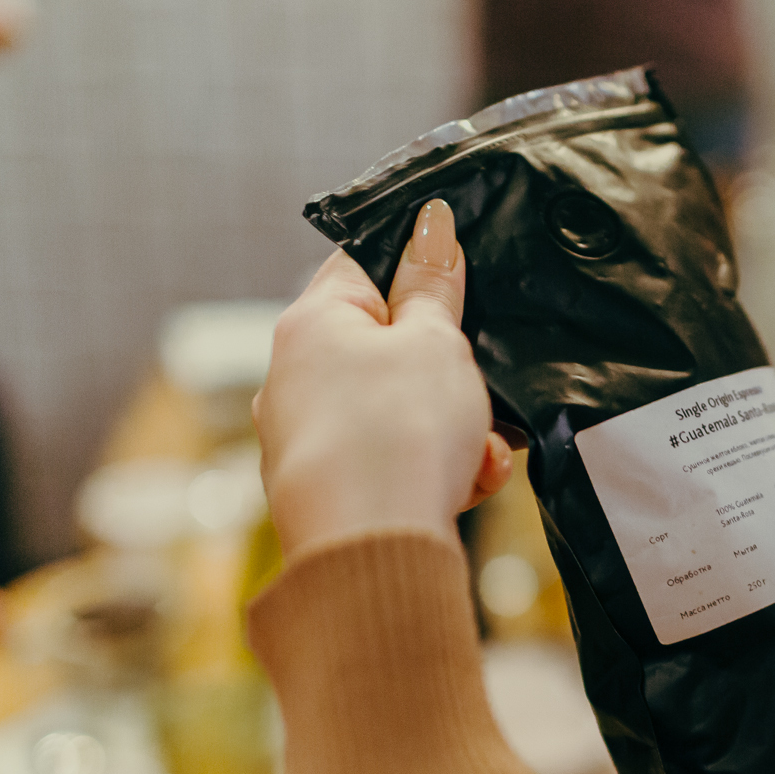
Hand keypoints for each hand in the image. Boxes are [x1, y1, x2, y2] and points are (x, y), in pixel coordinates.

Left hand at [254, 200, 512, 558]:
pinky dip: (430, 471)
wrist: (372, 552)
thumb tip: (429, 222)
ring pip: (396, 413)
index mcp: (309, 324)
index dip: (417, 268)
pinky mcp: (326, 492)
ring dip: (451, 428)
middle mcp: (292, 378)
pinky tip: (464, 488)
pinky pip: (390, 464)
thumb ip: (433, 286)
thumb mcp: (434, 343)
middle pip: (384, 348)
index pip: (361, 265)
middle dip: (446, 371)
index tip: (462, 281)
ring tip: (483, 455)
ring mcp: (304, 439)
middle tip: (481, 388)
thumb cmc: (398, 433)